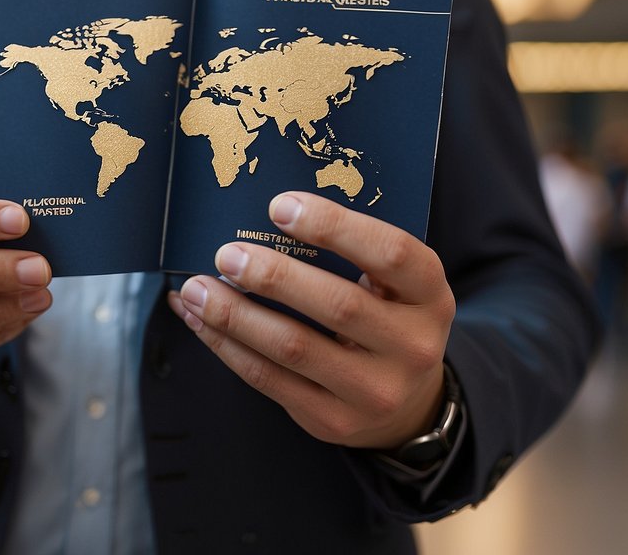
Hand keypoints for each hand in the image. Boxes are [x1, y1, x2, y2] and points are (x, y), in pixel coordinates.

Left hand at [167, 191, 453, 449]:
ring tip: (197, 289)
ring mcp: (374, 390)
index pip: (391, 254)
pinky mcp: (333, 421)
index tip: (280, 207)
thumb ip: (351, 252)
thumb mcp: (393, 284)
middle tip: (227, 254)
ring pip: (294, 348)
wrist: (408, 405)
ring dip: (236, 315)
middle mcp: (413, 346)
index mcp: (430, 296)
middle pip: (338, 306)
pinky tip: (202, 321)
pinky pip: (270, 380)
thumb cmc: (387, 319)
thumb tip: (267, 215)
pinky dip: (228, 346)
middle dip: (274, 277)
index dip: (335, 226)